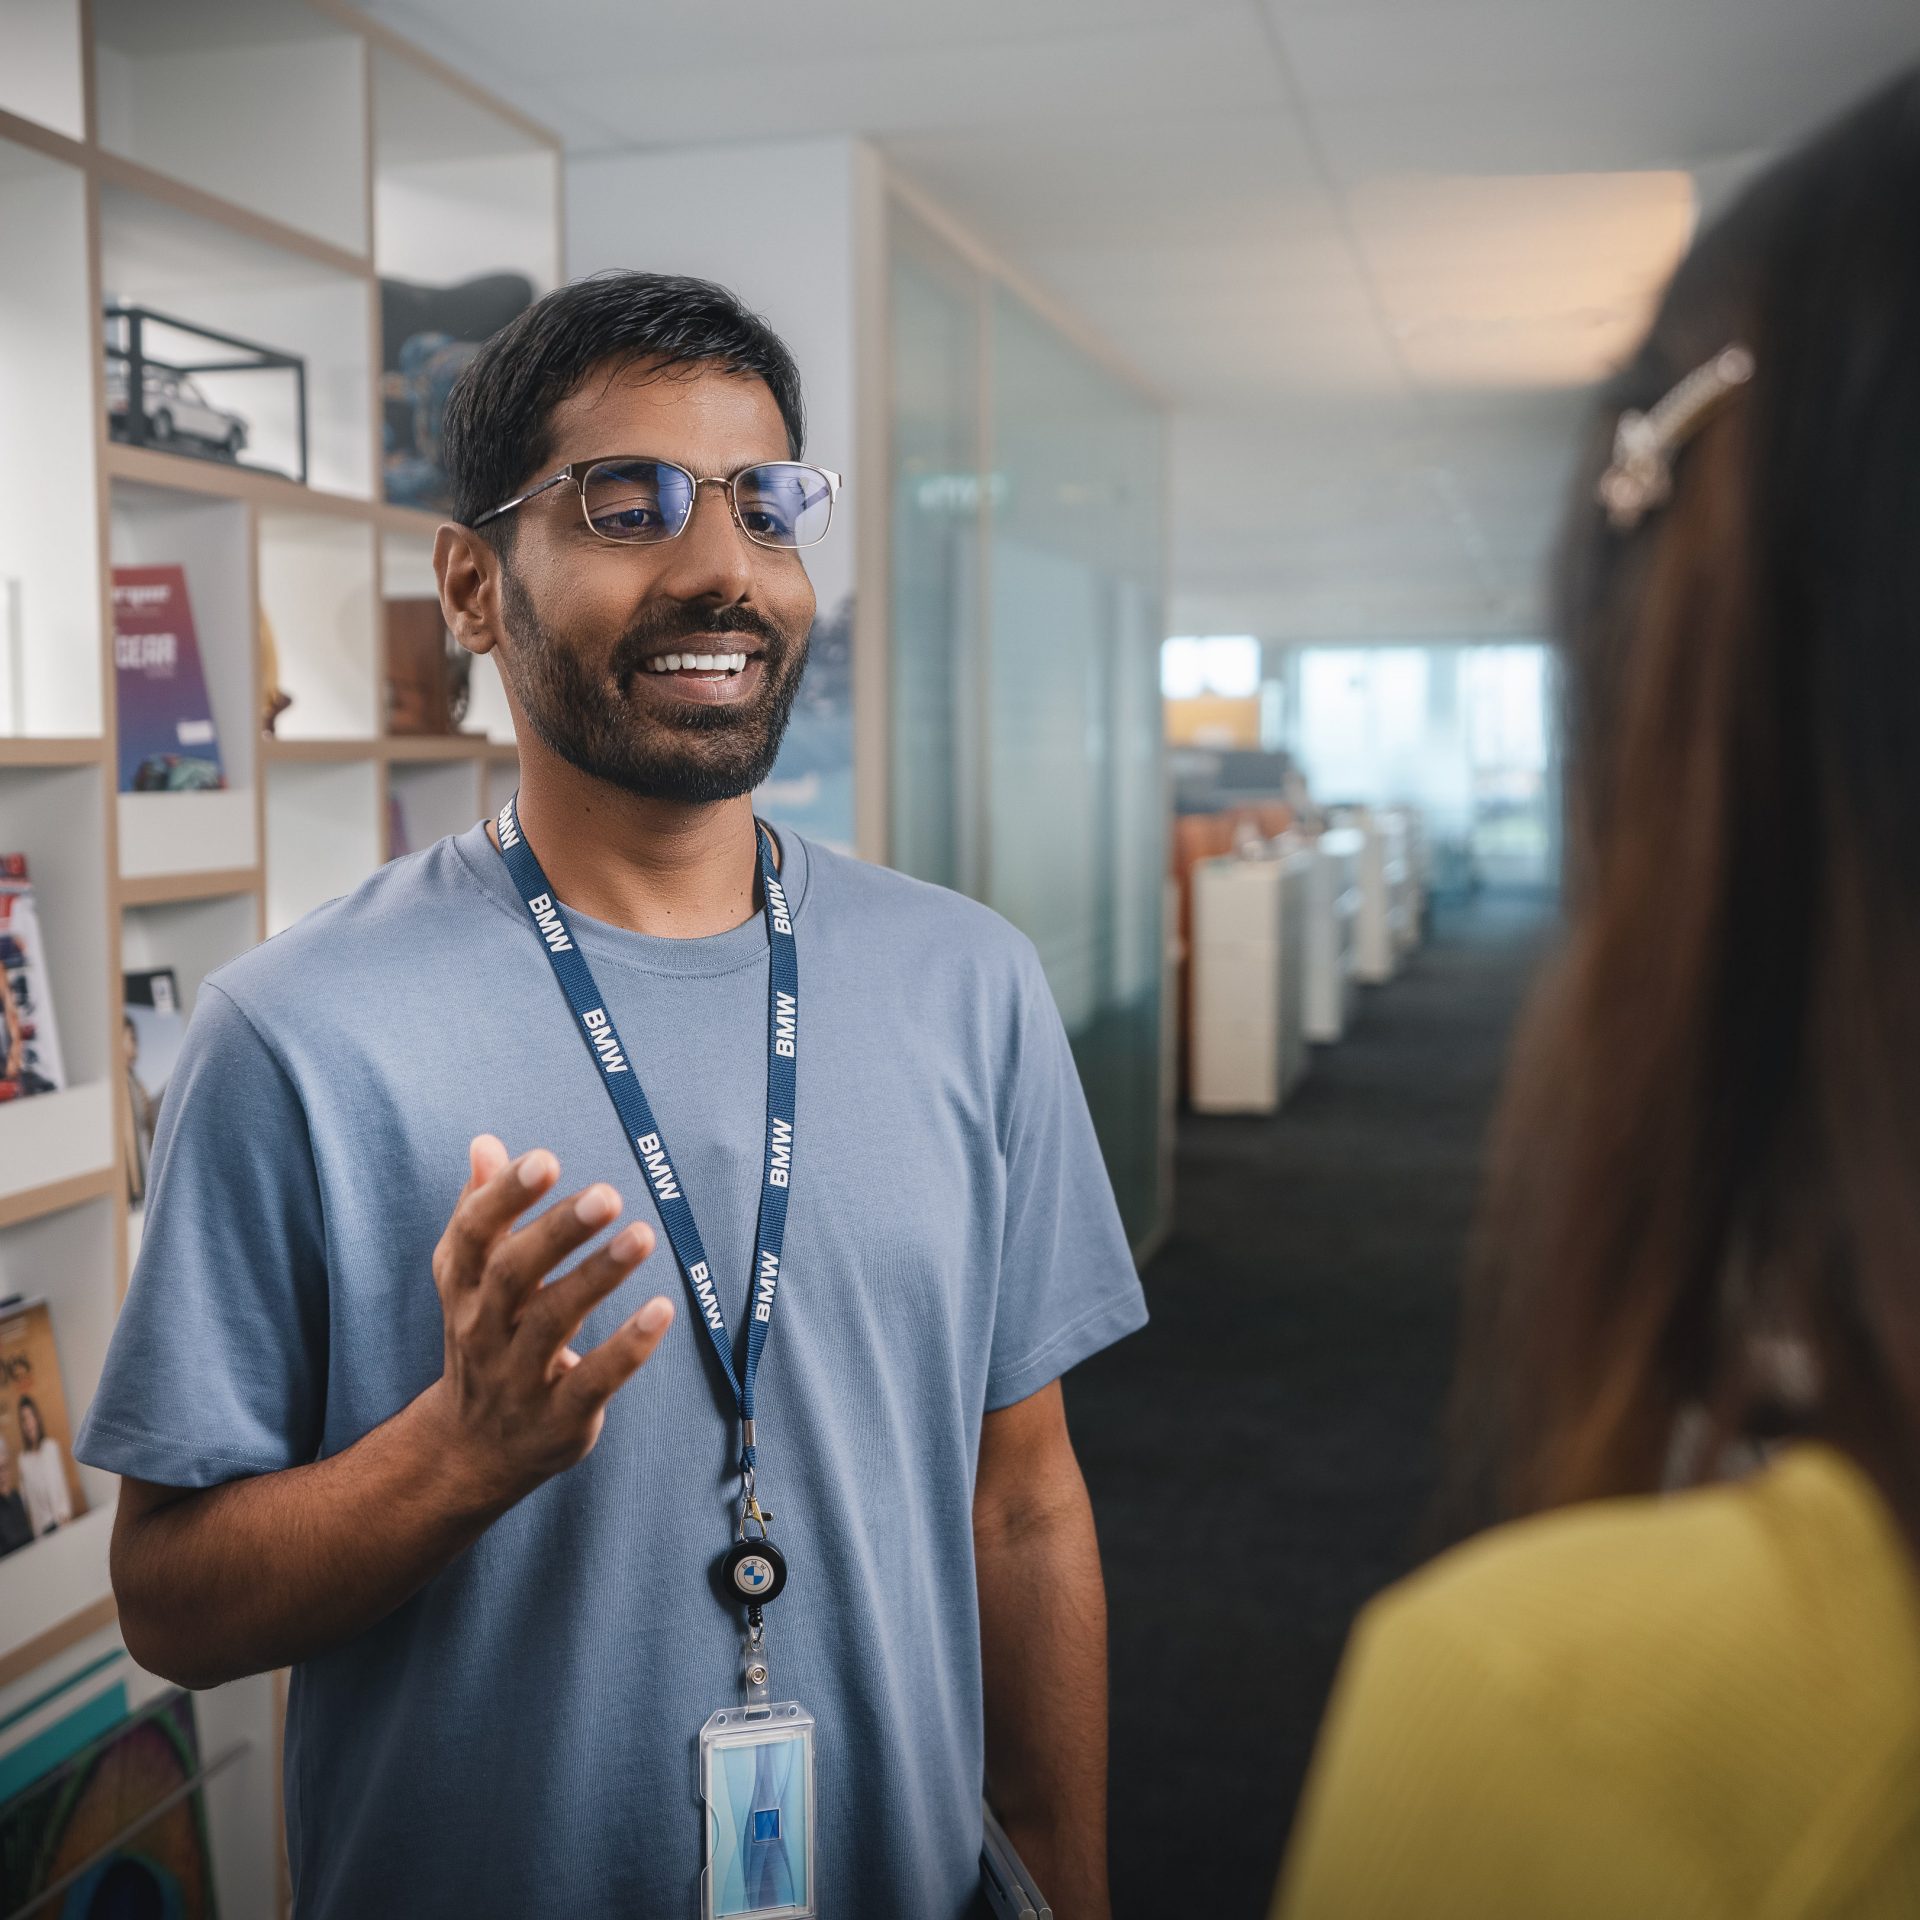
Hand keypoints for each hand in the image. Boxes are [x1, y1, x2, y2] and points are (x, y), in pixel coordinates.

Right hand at [425, 1133, 673, 1509]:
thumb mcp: (471, 1282)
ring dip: (598, 1277)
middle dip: (556, 1232)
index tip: (542, 1158)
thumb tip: (485, 1143)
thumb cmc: (486, 1340)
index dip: (503, 1197)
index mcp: (463, 1289)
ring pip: (553, 1323)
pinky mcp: (559, 1417)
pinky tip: (663, 1309)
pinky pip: (593, 1381)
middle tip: (606, 1194)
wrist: (471, 1452)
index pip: (473, 1237)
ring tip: (642, 1235)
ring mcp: (518, 1377)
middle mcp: (483, 1330)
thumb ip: (482, 1213)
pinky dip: (627, 1347)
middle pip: (512, 1275)